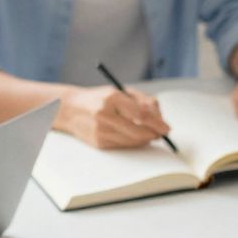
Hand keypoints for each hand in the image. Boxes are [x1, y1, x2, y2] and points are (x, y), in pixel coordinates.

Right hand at [56, 85, 171, 149]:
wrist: (70, 109)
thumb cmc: (100, 98)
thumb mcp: (120, 92)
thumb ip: (142, 102)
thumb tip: (159, 120)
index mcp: (111, 98)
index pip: (141, 114)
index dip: (157, 123)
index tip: (166, 128)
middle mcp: (104, 115)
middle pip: (139, 132)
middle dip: (154, 134)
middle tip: (161, 133)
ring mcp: (101, 131)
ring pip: (133, 141)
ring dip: (145, 139)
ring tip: (148, 132)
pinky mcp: (99, 143)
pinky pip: (124, 146)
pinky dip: (133, 142)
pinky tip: (133, 135)